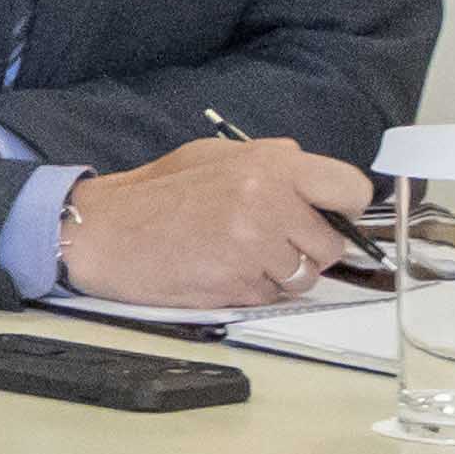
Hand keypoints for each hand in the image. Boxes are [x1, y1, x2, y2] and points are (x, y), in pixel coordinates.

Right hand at [58, 136, 372, 308]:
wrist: (104, 231)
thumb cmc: (156, 193)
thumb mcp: (216, 157)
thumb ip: (272, 165)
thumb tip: (320, 186)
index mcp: (271, 165)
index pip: (350, 189)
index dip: (341, 207)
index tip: (327, 214)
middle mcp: (270, 204)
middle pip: (331, 244)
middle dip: (305, 247)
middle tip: (268, 239)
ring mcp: (254, 248)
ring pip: (305, 277)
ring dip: (281, 273)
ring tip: (239, 255)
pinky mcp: (238, 285)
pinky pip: (272, 296)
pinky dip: (254, 289)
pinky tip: (221, 270)